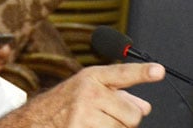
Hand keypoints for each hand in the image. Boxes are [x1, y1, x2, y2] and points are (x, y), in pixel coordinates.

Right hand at [0, 63, 165, 127]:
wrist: (35, 120)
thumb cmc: (62, 104)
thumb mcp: (86, 89)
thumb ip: (117, 92)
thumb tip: (143, 104)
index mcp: (91, 78)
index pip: (122, 73)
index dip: (142, 72)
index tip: (158, 71)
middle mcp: (88, 93)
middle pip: (133, 114)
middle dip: (124, 119)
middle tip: (104, 116)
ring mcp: (85, 115)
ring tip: (92, 124)